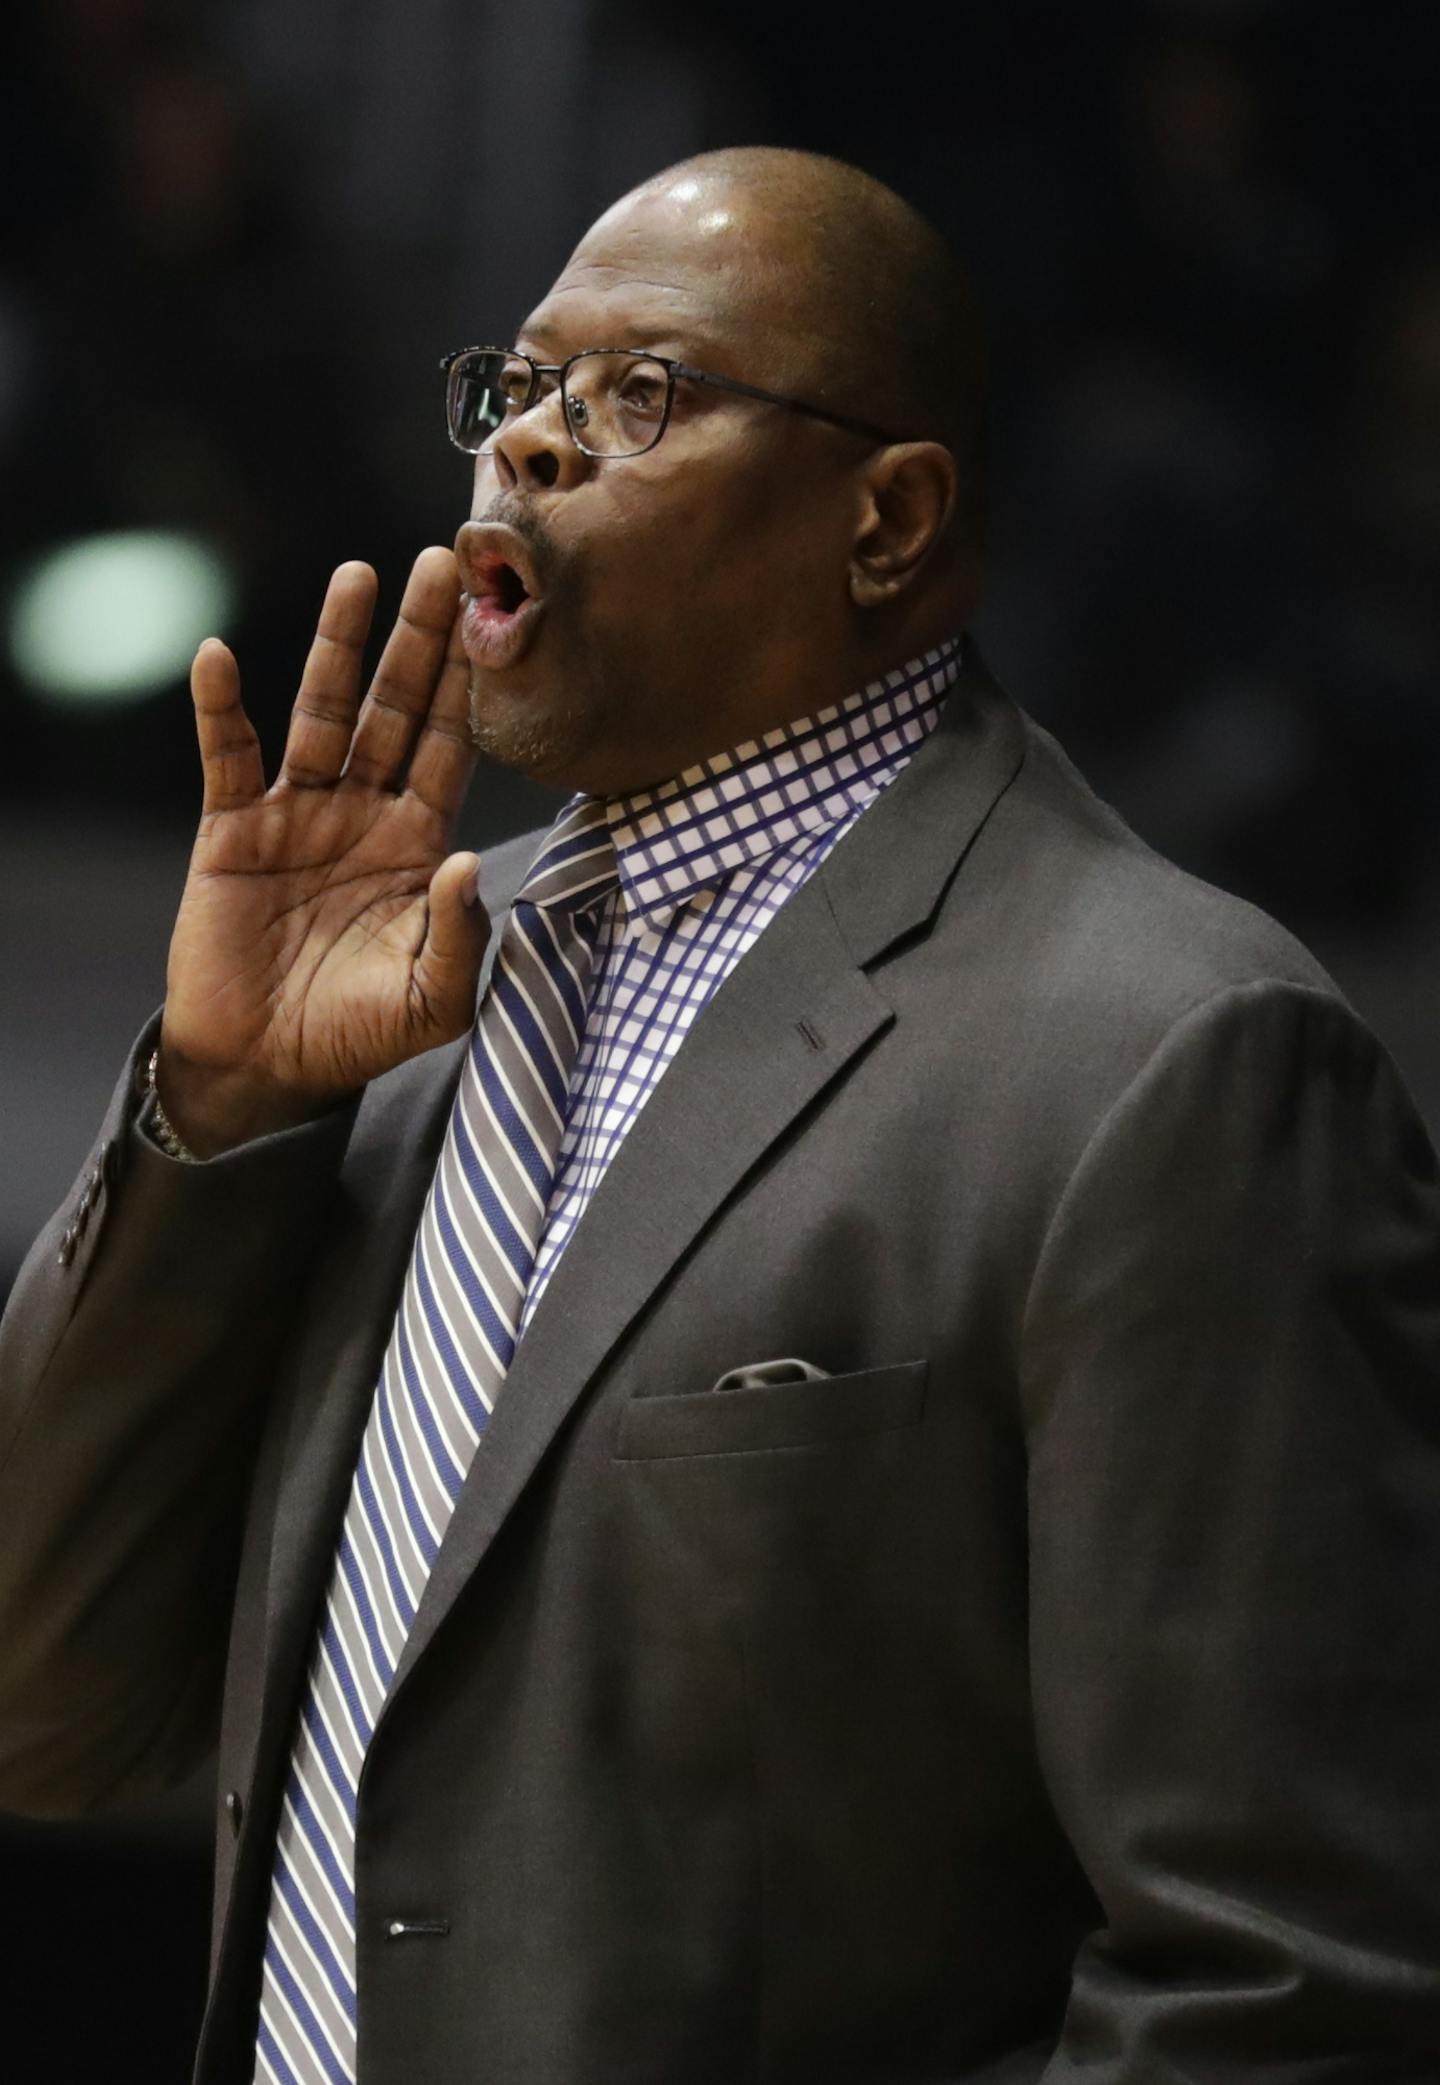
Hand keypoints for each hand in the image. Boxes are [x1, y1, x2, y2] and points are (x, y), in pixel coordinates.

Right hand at [156, 548, 487, 1155]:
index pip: (451, 747)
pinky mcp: (234, 830)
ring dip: (338, 647)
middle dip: (418, 639)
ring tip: (356, 576)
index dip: (469, 687)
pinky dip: (222, 710)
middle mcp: (364, 812)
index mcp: (419, 842)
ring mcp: (298, 813)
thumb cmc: (359, 1034)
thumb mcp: (432, 1001)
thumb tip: (468, 861)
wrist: (267, 1066)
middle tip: (441, 561)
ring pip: (323, 713)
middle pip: (396, 707)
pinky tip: (221, 659)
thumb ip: (459, 935)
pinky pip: (229, 759)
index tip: (491, 620)